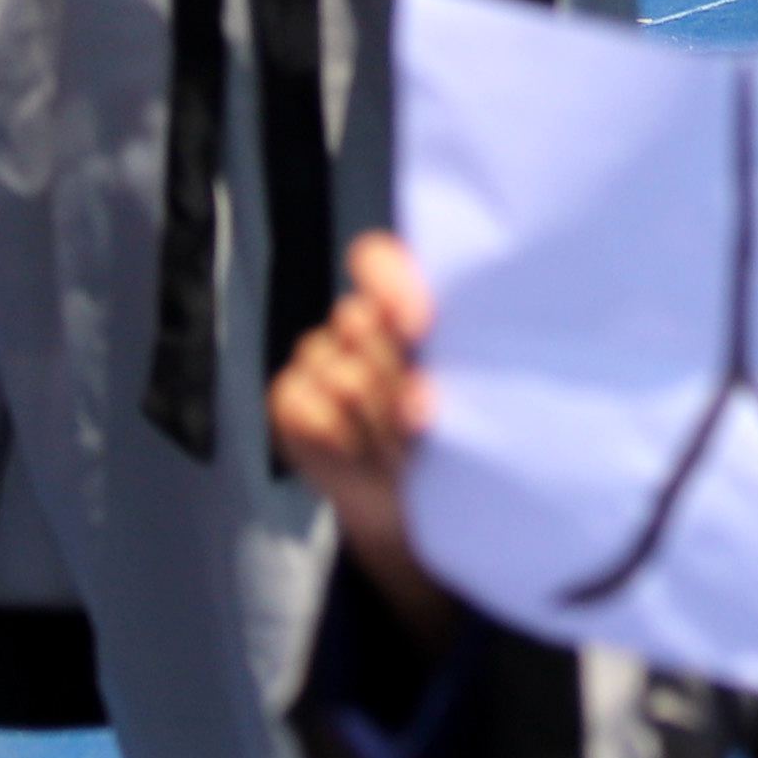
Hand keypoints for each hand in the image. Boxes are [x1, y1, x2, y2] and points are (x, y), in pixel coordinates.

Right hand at [267, 230, 455, 616]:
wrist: (416, 497)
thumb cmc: (453, 430)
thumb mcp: (468, 392)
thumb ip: (449, 375)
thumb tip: (418, 398)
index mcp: (402, 303)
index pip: (375, 261)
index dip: (389, 284)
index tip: (419, 326)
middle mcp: (355, 322)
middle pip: (357, 320)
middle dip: (395, 375)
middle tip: (423, 414)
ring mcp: (317, 358)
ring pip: (342, 379)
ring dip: (379, 425)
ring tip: (402, 448)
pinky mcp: (289, 399)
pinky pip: (310, 414)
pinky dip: (344, 447)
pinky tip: (365, 458)